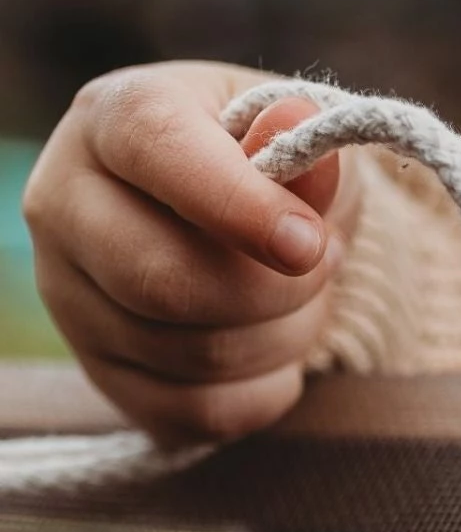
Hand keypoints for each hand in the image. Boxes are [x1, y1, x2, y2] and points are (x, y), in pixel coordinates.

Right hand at [24, 61, 357, 442]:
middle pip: (164, 281)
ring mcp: (69, 297)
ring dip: (283, 338)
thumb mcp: (299, 137)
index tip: (309, 242)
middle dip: (276, 290)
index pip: (156, 150)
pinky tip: (281, 356)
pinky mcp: (99, 373)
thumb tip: (296, 125)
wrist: (246, 227)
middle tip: (324, 264)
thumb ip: (302, 139)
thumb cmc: (270, 168)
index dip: (238, 203)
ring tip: (303, 301)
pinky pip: (195, 413)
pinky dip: (263, 393)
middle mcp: (65, 203)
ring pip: (191, 355)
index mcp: (112, 117)